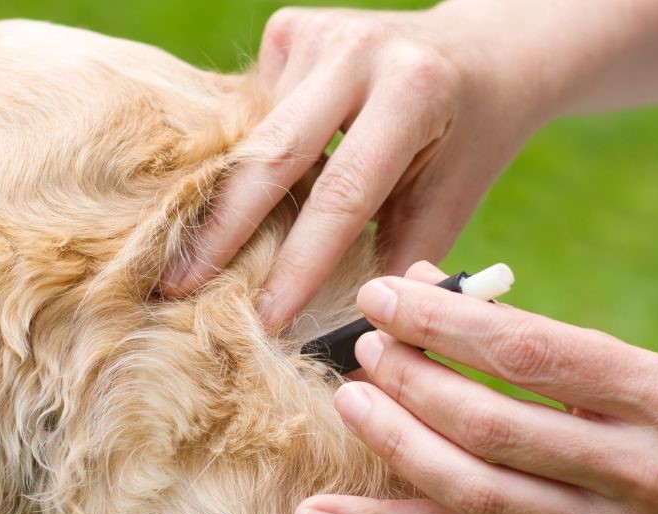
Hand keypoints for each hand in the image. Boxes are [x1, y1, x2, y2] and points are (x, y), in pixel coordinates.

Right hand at [160, 1, 558, 328]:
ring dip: (229, 199)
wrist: (480, 54)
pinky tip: (246, 191)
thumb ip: (396, 261)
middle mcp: (358, 51)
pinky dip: (248, 159)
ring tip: (192, 259)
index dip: (299, 263)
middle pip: (271, 155)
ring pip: (254, 135)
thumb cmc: (467, 142)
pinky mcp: (290, 29)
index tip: (266, 318)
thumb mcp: (450, 202)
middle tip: (177, 289)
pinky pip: (253, 112)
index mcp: (412, 92)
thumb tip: (340, 339)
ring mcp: (318, 32)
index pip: (342, 193)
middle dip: (222, 231)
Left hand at [293, 262, 657, 513]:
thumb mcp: (651, 377)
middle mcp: (637, 467)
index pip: (535, 352)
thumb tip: (435, 297)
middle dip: (414, 381)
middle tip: (366, 346)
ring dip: (397, 445)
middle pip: (495, 424)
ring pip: (475, 490)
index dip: (447, 322)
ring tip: (351, 401)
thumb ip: (553, 348)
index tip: (386, 293)